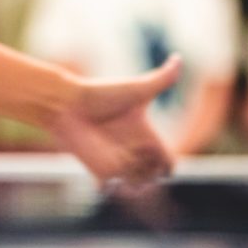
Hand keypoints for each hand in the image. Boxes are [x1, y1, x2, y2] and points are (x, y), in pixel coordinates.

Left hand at [50, 55, 181, 184]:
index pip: (168, 163)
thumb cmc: (101, 94)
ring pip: (135, 187)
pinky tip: (108, 172)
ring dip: (134, 184)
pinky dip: (112, 187)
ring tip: (123, 165)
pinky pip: (109, 190)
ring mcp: (117, 163)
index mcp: (147, 135)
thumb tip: (179, 57)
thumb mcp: (136, 89)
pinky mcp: (98, 170)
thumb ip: (161, 79)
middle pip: (153, 178)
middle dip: (151, 176)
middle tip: (137, 158)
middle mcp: (134, 152)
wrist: (67, 104)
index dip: (167, 164)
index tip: (155, 150)